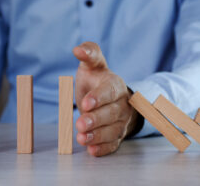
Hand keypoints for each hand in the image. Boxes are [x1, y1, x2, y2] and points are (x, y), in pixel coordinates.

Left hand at [73, 42, 138, 156]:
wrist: (111, 98)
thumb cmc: (98, 80)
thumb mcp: (93, 65)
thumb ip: (89, 54)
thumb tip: (77, 49)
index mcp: (115, 85)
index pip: (110, 91)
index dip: (99, 98)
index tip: (85, 103)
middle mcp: (122, 104)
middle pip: (112, 113)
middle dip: (96, 119)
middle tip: (80, 124)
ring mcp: (121, 121)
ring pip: (113, 130)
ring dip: (98, 136)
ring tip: (82, 139)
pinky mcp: (118, 135)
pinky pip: (113, 143)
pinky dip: (104, 148)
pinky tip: (91, 150)